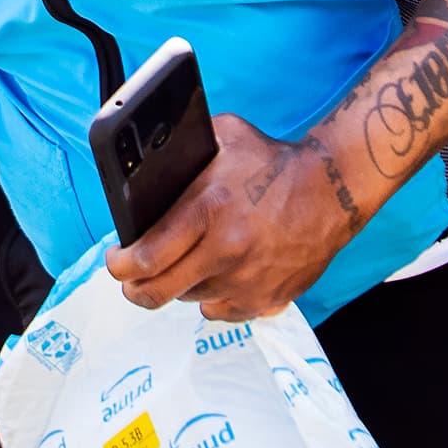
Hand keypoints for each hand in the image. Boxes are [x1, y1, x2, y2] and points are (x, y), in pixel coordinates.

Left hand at [104, 116, 362, 322]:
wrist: (332, 190)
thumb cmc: (272, 161)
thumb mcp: (224, 136)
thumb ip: (181, 148)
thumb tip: (143, 164)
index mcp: (207, 210)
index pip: (145, 257)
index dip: (119, 264)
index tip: (116, 258)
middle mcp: (224, 252)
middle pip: (156, 292)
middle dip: (133, 288)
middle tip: (131, 276)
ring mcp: (246, 281)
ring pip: (188, 300)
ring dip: (178, 285)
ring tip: (183, 262)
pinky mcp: (266, 300)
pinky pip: (219, 311)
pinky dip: (211, 297)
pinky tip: (216, 274)